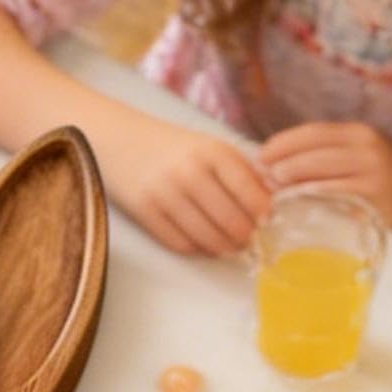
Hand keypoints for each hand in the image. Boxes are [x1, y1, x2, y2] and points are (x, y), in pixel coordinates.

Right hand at [110, 116, 272, 256]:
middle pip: (232, 221)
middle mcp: (190, 172)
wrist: (120, 142)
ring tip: (230, 248)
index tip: (266, 222)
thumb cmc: (173, 148)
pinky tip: (204, 244)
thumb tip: (270, 201)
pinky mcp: (146, 213)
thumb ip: (241, 171)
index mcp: (213, 152)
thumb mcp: (211, 148)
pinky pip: (180, 243)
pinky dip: (197, 249)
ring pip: (207, 237)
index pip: (251, 193)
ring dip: (223, 248)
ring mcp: (166, 194)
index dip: (263, 214)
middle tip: (249, 241)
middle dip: (245, 237)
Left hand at [259, 122, 391, 229]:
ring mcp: (372, 169)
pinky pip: (337, 193)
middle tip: (262, 176)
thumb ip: (320, 158)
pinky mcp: (374, 194)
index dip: (283, 142)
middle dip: (284, 162)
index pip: (313, 132)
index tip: (260, 156)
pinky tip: (295, 204)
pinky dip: (313, 197)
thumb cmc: (371, 183)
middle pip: (315, 149)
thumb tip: (272, 166)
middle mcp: (366, 146)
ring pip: (324, 170)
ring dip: (294, 179)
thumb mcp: (350, 161)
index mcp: (356, 134)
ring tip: (272, 190)